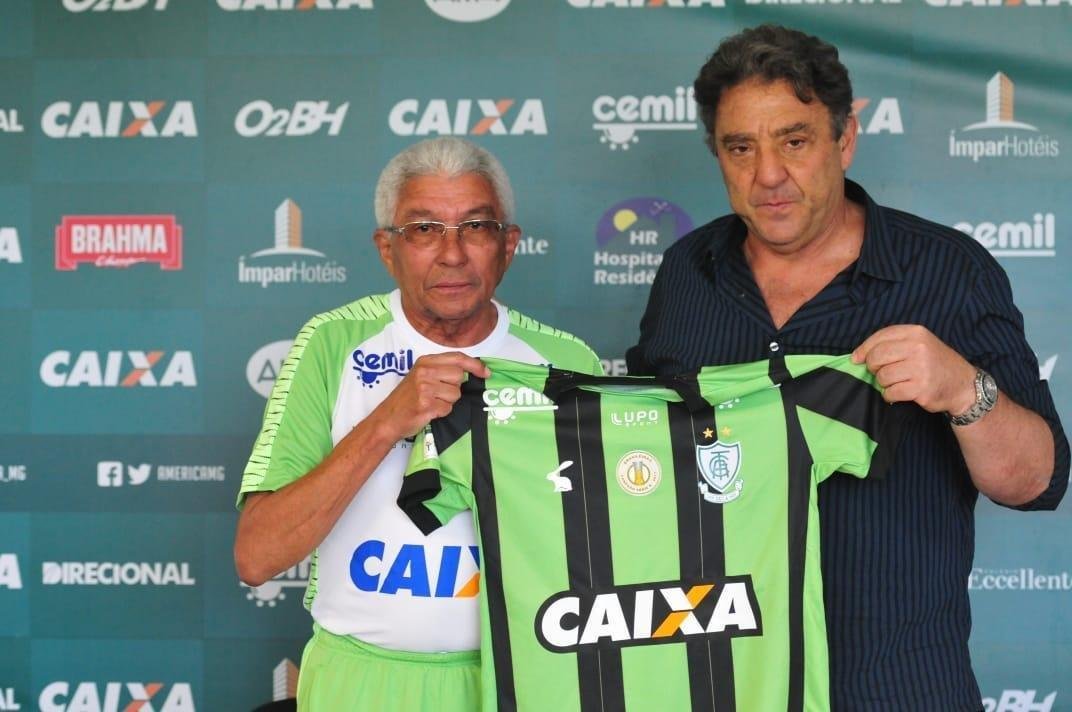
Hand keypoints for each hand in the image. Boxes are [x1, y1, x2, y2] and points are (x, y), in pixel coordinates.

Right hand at [370, 352, 489, 441]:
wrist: (388, 418)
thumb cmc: (407, 398)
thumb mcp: (421, 376)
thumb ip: (442, 370)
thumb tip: (472, 371)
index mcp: (425, 361)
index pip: (457, 358)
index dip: (475, 365)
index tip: (486, 373)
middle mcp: (425, 371)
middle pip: (459, 376)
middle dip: (454, 388)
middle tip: (438, 394)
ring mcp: (424, 388)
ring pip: (455, 394)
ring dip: (447, 402)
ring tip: (431, 403)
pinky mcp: (426, 404)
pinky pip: (448, 408)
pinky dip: (441, 412)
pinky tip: (428, 412)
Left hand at [852, 325, 976, 414]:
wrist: (963, 385)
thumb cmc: (935, 364)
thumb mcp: (919, 344)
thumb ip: (892, 344)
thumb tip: (857, 355)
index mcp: (915, 333)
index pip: (880, 337)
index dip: (864, 349)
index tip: (857, 359)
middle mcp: (918, 348)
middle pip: (877, 357)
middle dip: (873, 367)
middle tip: (881, 372)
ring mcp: (920, 368)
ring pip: (882, 376)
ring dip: (884, 383)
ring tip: (897, 382)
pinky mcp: (920, 388)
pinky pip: (890, 392)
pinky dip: (890, 395)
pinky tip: (901, 392)